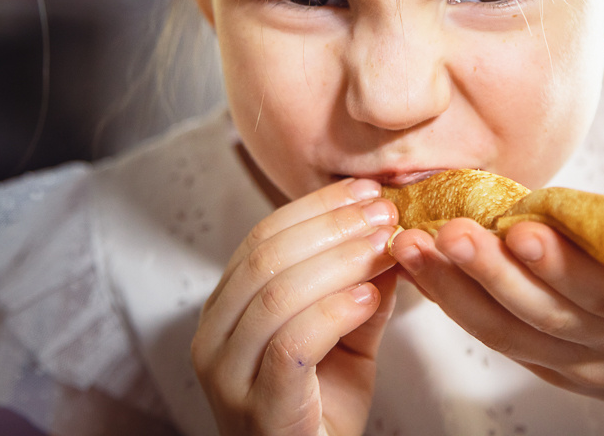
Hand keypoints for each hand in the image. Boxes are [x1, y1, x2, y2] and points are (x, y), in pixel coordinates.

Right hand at [191, 177, 398, 435]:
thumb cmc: (320, 413)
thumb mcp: (345, 340)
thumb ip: (361, 289)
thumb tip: (390, 233)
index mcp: (225, 311)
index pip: (262, 238)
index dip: (316, 208)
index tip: (366, 191)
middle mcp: (212, 338)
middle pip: (266, 258)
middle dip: (331, 227)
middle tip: (382, 213)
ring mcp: (228, 376)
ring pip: (277, 295)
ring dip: (340, 262)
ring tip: (385, 247)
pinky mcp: (258, 409)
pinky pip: (291, 345)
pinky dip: (333, 312)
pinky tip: (369, 298)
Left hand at [389, 130, 603, 435]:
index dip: (568, 266)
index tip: (522, 226)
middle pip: (554, 318)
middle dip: (497, 277)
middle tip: (451, 231)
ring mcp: (591, 365)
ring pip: (518, 337)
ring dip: (460, 294)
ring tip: (413, 246)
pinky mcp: (559, 372)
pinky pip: (504, 343)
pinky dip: (459, 306)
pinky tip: (421, 267)